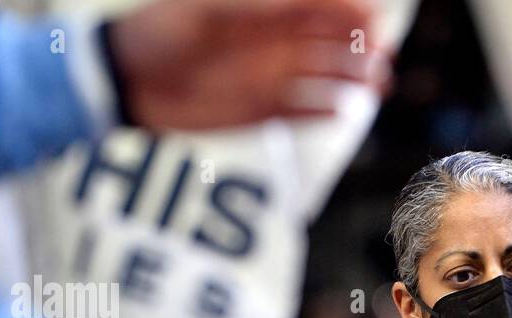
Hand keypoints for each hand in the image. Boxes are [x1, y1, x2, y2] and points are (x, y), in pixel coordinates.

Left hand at [106, 0, 391, 129]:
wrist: (128, 80)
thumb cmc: (161, 32)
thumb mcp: (211, 11)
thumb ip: (260, 9)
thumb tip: (310, 4)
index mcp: (263, 11)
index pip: (317, 8)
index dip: (348, 11)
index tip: (374, 20)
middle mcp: (272, 43)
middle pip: (329, 42)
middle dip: (359, 47)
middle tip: (383, 57)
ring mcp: (270, 77)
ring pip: (323, 78)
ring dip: (350, 80)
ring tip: (375, 86)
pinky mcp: (261, 111)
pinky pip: (302, 113)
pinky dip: (322, 113)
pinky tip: (341, 112)